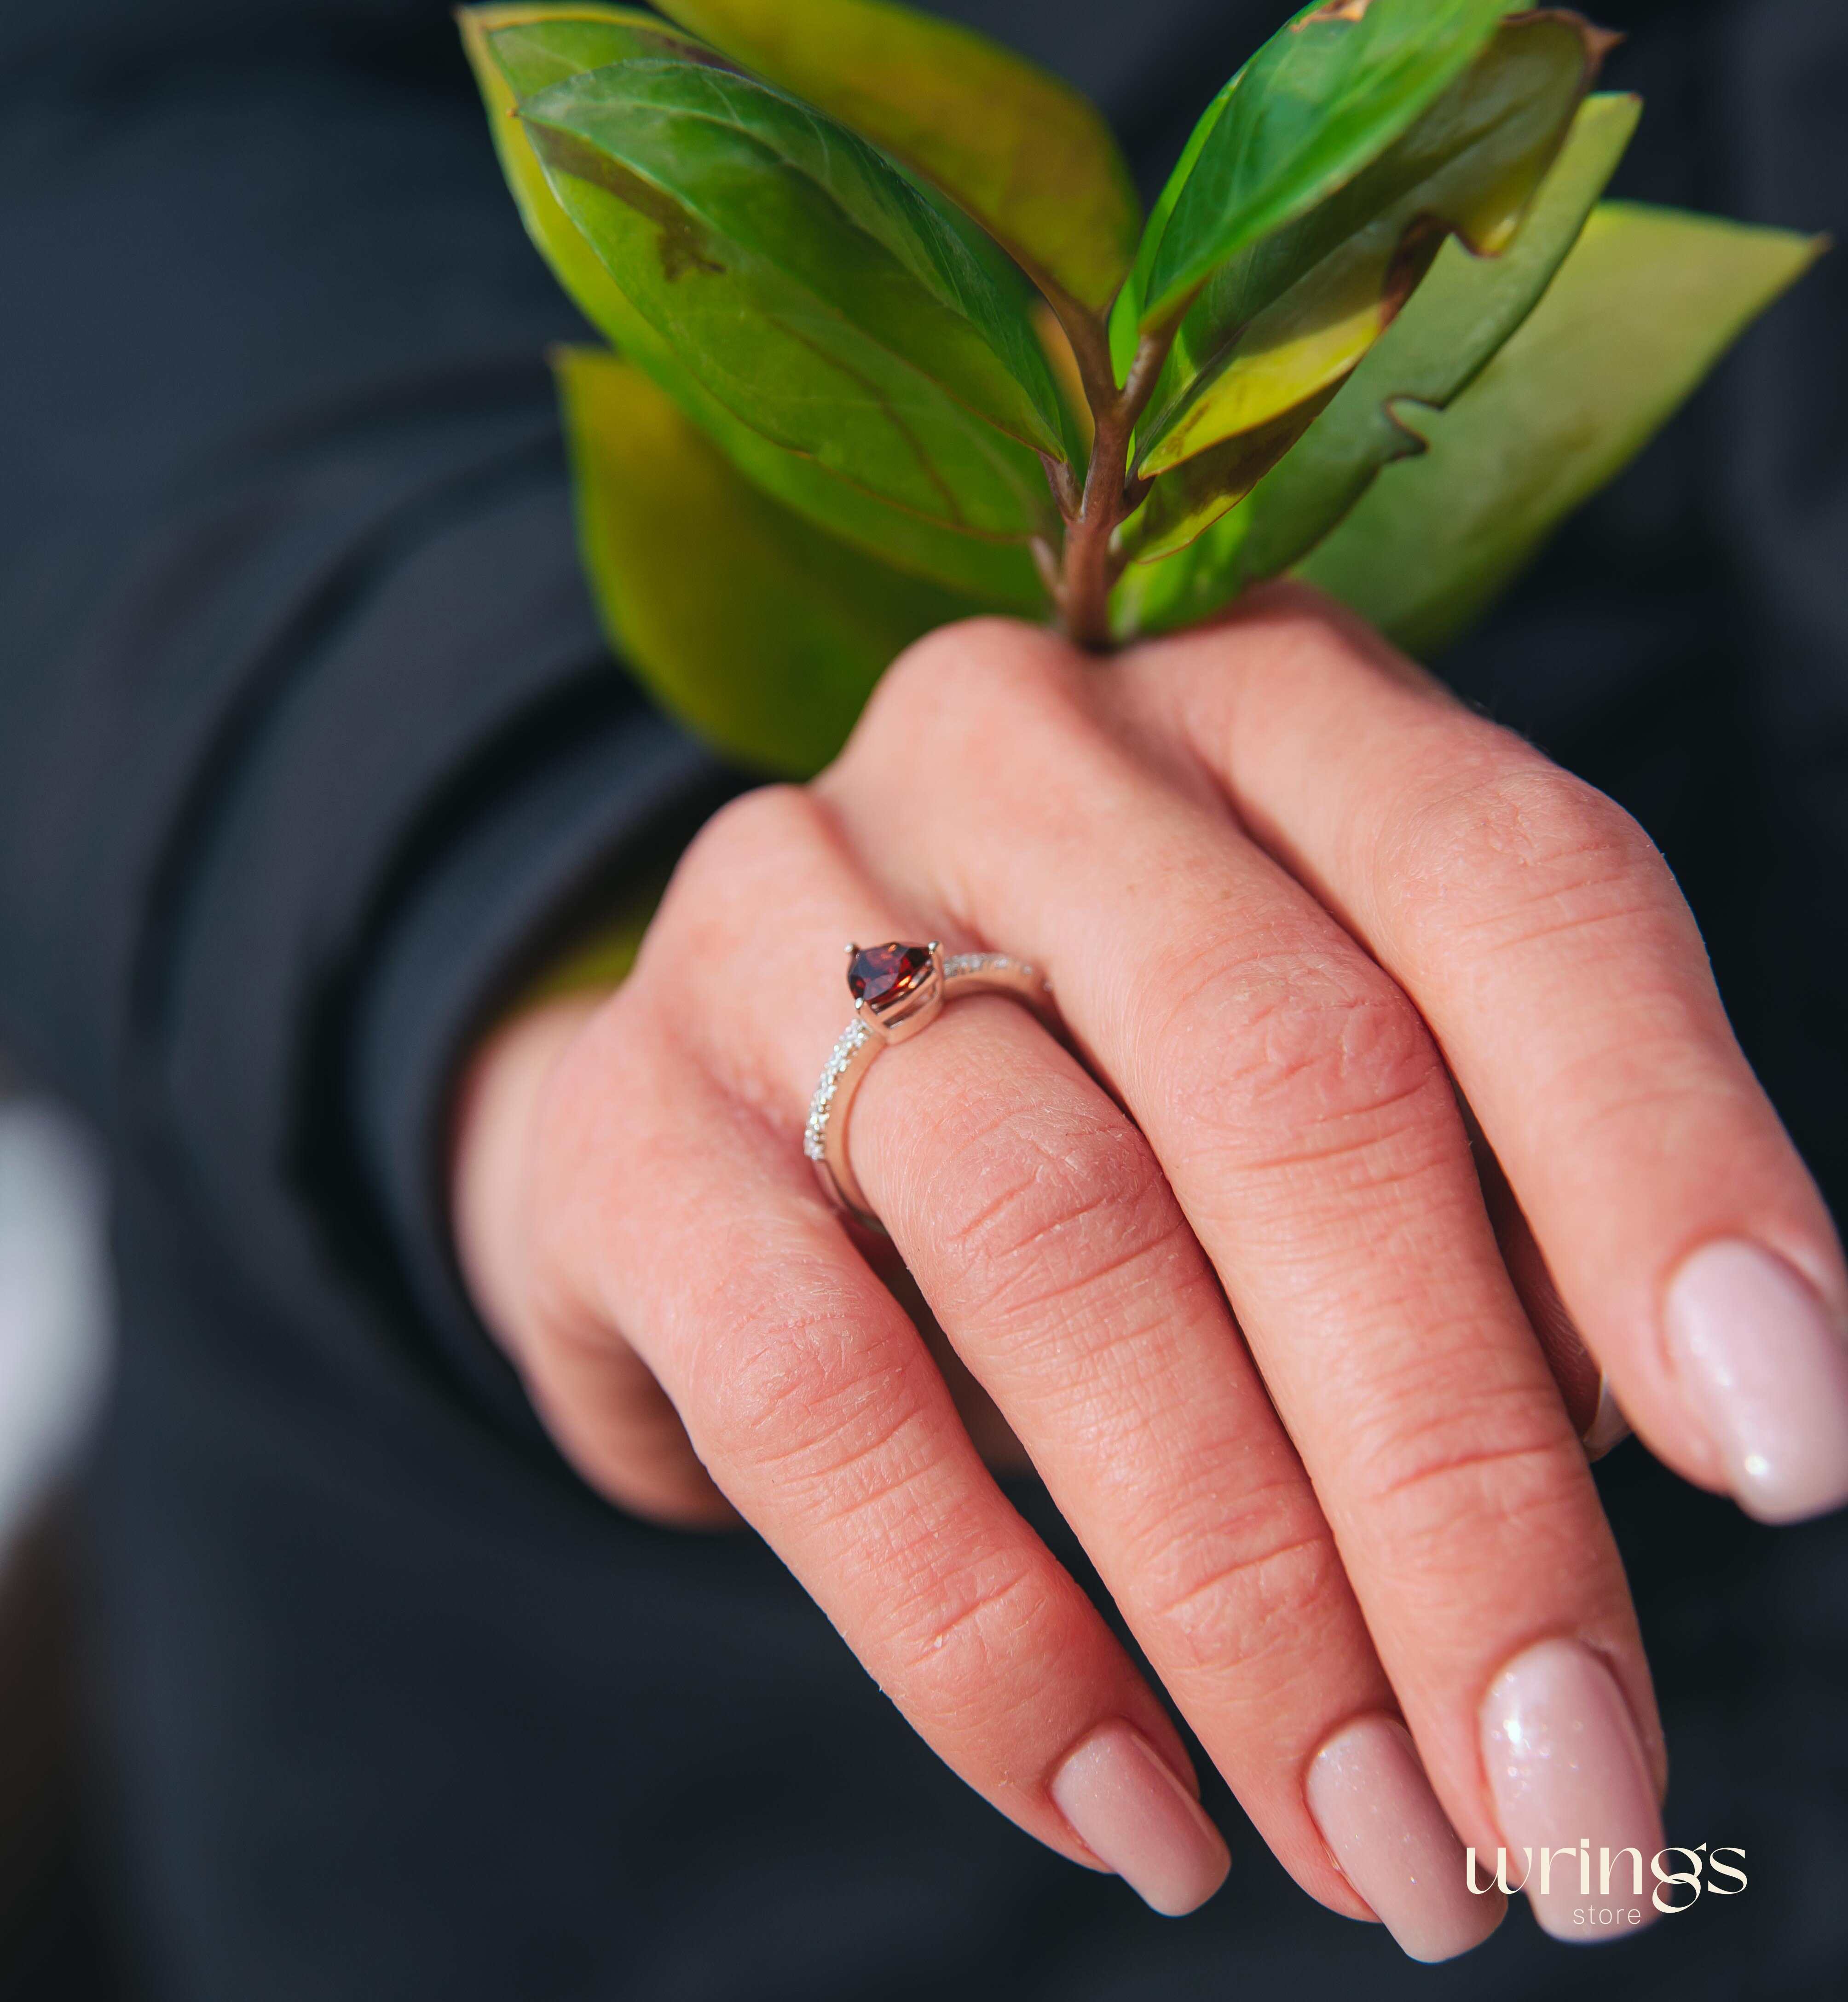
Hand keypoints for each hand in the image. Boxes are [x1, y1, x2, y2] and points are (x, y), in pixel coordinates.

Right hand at [452, 588, 1847, 1956]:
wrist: (731, 1101)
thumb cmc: (1101, 1093)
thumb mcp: (1309, 1081)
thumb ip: (1474, 1202)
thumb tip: (1621, 1452)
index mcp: (1254, 708)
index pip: (1508, 881)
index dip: (1662, 1159)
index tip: (1784, 1459)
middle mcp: (1018, 758)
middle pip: (1291, 1083)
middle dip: (1456, 1477)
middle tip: (1574, 1809)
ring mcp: (782, 917)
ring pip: (1062, 1242)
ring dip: (1249, 1593)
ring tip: (1380, 1848)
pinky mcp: (629, 1120)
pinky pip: (813, 1387)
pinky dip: (985, 1632)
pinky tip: (1131, 1809)